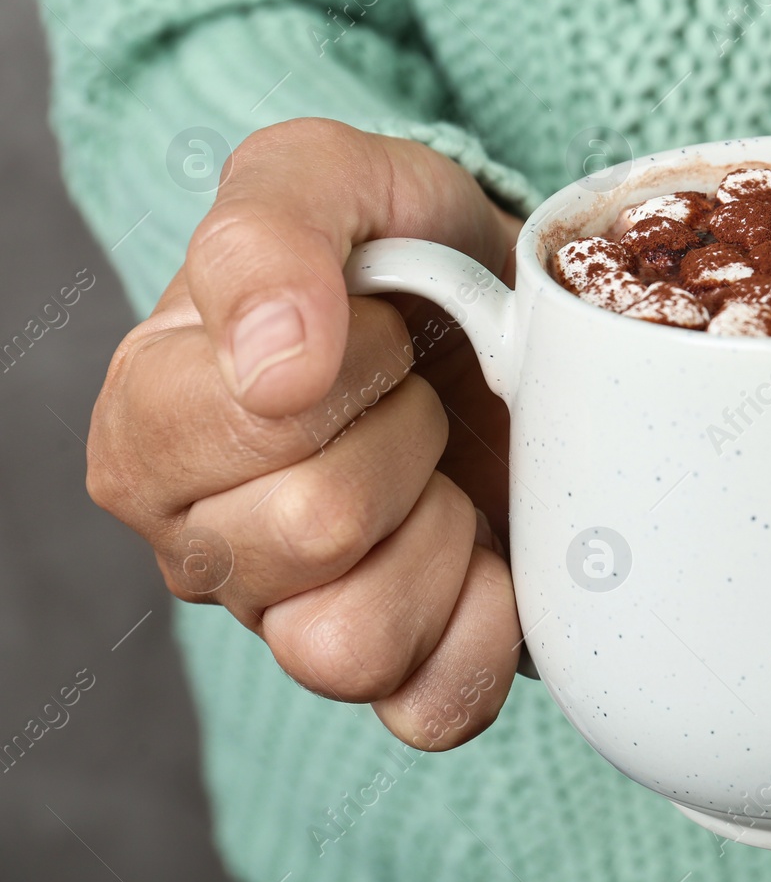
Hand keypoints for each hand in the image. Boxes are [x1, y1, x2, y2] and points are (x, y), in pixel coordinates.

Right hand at [87, 118, 523, 748]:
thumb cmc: (400, 247)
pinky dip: (485, 626)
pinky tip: (489, 551)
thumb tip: (270, 365)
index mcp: (151, 427)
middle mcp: (203, 544)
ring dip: (437, 533)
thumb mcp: (328, 175)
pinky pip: (432, 706)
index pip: (251, 427)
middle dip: (405, 433)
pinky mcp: (401, 674)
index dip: (353, 364)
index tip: (384, 322)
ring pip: (348, 643)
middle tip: (420, 391)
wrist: (508, 310)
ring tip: (443, 470)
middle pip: (312, 530)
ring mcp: (295, 622)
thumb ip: (271, 233)